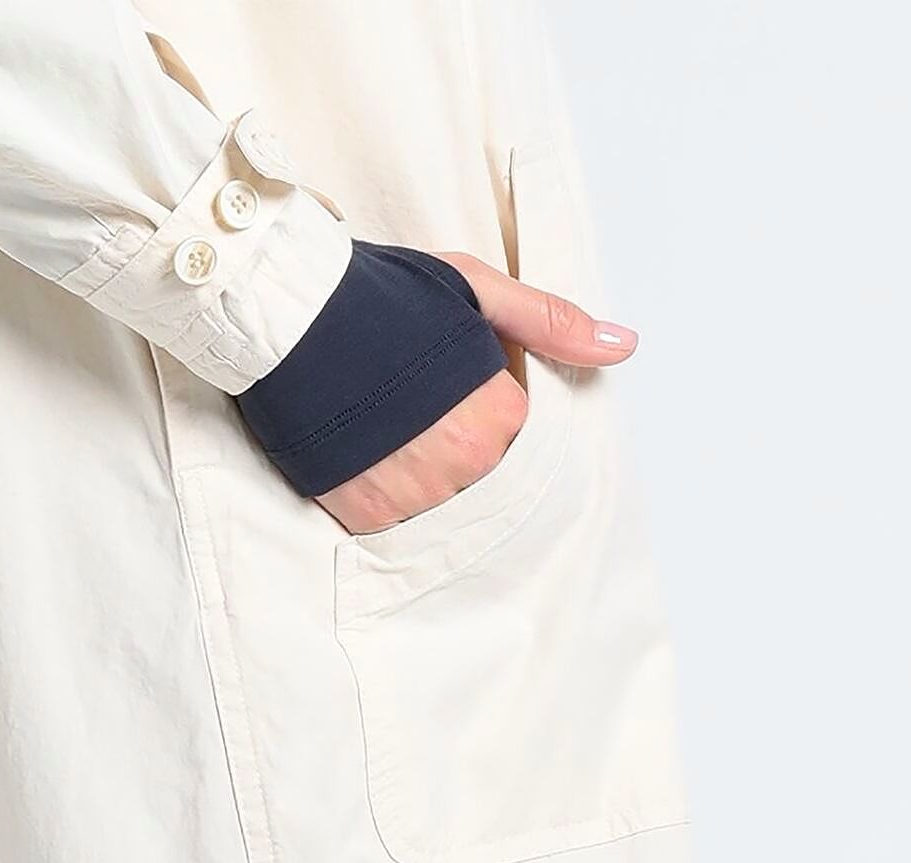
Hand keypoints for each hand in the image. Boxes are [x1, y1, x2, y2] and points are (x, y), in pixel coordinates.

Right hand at [317, 257, 636, 533]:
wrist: (285, 312)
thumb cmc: (382, 295)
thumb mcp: (477, 291)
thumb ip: (551, 324)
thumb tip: (625, 347)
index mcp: (495, 419)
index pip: (515, 436)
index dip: (485, 407)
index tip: (451, 387)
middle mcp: (461, 467)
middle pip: (483, 476)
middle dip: (456, 446)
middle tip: (419, 411)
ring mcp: (412, 496)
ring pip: (442, 504)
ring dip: (423, 475)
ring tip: (391, 430)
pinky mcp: (365, 516)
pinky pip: (394, 522)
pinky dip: (385, 492)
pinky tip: (370, 455)